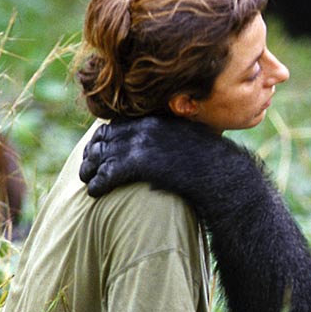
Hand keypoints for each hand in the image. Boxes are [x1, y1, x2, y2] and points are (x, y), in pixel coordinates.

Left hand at [79, 115, 221, 197]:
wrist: (223, 176)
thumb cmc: (211, 163)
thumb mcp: (189, 139)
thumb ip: (171, 137)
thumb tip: (162, 146)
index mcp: (156, 119)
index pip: (117, 123)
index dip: (103, 138)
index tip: (97, 150)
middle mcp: (146, 127)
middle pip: (104, 137)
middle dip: (92, 154)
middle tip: (86, 169)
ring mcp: (142, 143)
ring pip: (102, 154)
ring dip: (91, 170)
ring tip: (88, 182)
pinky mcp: (141, 163)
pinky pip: (109, 172)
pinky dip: (98, 183)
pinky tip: (95, 192)